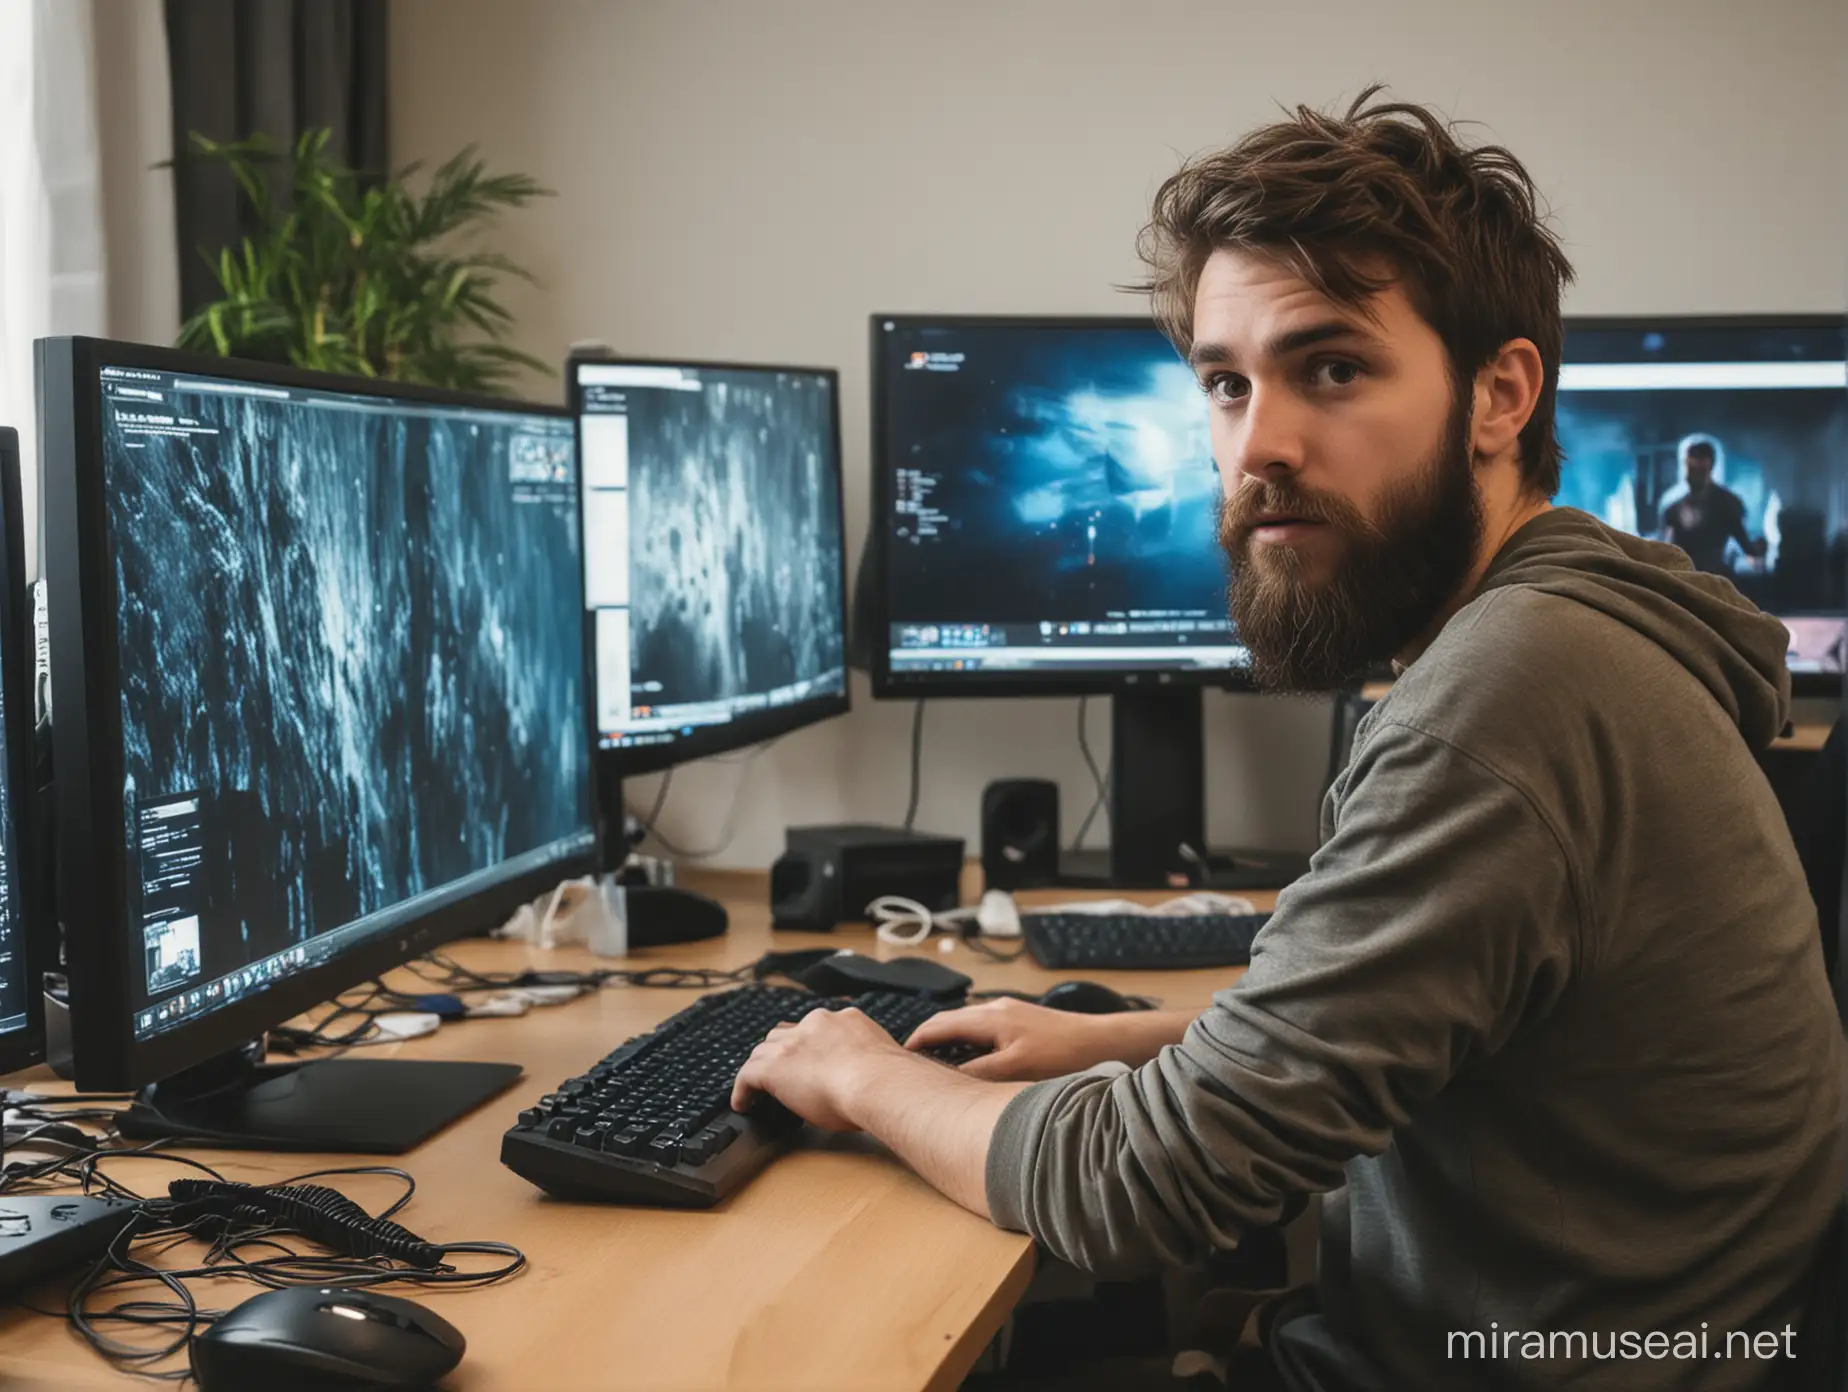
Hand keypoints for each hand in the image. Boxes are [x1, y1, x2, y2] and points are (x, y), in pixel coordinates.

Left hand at [730, 1007, 916, 1131]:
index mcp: (845, 1020)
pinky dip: (743, 1090)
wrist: (877, 1082)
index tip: (810, 1059)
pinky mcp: (773, 1068)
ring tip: (758, 1089)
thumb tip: (875, 1075)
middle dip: (781, 1051)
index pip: (817, 1027)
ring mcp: (792, 1044)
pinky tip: (743, 1103)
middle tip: (782, 1073)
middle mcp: (816, 1024)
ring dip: (761, 1068)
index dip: (808, 1044)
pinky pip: (747, 1076)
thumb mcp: (881, 1059)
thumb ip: (872, 1060)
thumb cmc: (888, 1079)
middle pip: (785, 1034)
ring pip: (764, 1052)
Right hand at [903, 998, 1132, 1081]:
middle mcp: (996, 1009)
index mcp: (990, 1017)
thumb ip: (978, 1074)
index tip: (895, 1061)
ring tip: (935, 1068)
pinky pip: (983, 1030)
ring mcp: (1010, 1013)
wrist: (1104, 1042)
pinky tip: (972, 1065)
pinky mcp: (1022, 1023)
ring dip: (948, 1044)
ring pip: (966, 1027)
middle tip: (908, 1066)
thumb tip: (945, 1082)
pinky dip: (968, 1044)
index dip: (914, 1043)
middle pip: (949, 1022)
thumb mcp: (1016, 1069)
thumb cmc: (1065, 1054)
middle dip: (926, 1041)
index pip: (938, 1025)